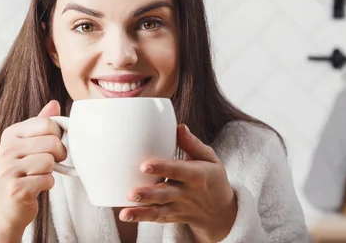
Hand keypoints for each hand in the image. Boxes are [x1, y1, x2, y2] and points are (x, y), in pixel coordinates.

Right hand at [0, 100, 66, 238]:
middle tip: (50, 163)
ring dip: (51, 171)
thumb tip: (54, 103)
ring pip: (50, 161)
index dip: (58, 135)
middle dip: (58, 155)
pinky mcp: (16, 188)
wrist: (8, 209)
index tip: (52, 145)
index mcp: (10, 134)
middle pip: (52, 142)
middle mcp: (6, 149)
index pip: (47, 123)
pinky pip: (47, 179)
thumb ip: (41, 124)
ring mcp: (8, 169)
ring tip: (39, 175)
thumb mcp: (29, 146)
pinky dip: (47, 184)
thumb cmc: (23, 174)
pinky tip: (36, 187)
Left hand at [119, 124, 237, 242]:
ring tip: (124, 213)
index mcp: (197, 175)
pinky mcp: (172, 217)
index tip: (144, 165)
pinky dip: (142, 218)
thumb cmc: (212, 178)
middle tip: (131, 194)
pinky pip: (157, 218)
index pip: (178, 171)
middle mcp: (187, 193)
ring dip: (141, 212)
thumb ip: (193, 144)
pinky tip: (126, 215)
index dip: (162, 168)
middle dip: (148, 195)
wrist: (222, 213)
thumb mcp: (210, 159)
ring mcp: (179, 208)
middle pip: (165, 194)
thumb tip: (179, 127)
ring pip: (159, 211)